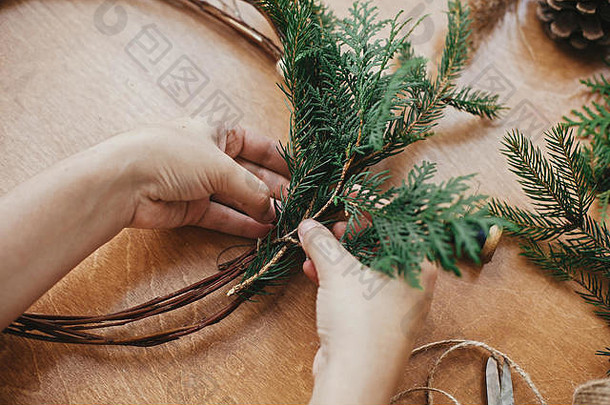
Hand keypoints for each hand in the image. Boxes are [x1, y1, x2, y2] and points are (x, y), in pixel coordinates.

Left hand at [102, 118, 289, 237]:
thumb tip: (273, 209)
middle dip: (273, 190)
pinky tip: (262, 232)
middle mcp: (210, 155)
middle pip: (250, 174)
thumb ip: (251, 189)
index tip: (302, 176)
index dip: (280, 160)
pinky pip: (222, 215)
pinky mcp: (191, 207)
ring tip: (284, 223)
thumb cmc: (172, 156)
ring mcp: (200, 183)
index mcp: (217, 130)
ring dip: (259, 210)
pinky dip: (241, 224)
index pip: (257, 144)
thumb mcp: (220, 166)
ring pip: (237, 197)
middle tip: (296, 206)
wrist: (124, 181)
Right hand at [297, 219, 436, 404]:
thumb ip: (323, 242)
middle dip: (351, 232)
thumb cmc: (360, 321)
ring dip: (339, 254)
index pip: (399, 221)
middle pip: (382, 243)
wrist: (355, 377)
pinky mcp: (376, 319)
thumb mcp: (338, 272)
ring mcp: (395, 303)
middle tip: (330, 225)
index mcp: (418, 264)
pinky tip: (313, 270)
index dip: (372, 204)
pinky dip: (337, 277)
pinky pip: (358, 287)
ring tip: (316, 244)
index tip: (350, 194)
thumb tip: (308, 225)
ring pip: (367, 267)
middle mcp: (412, 282)